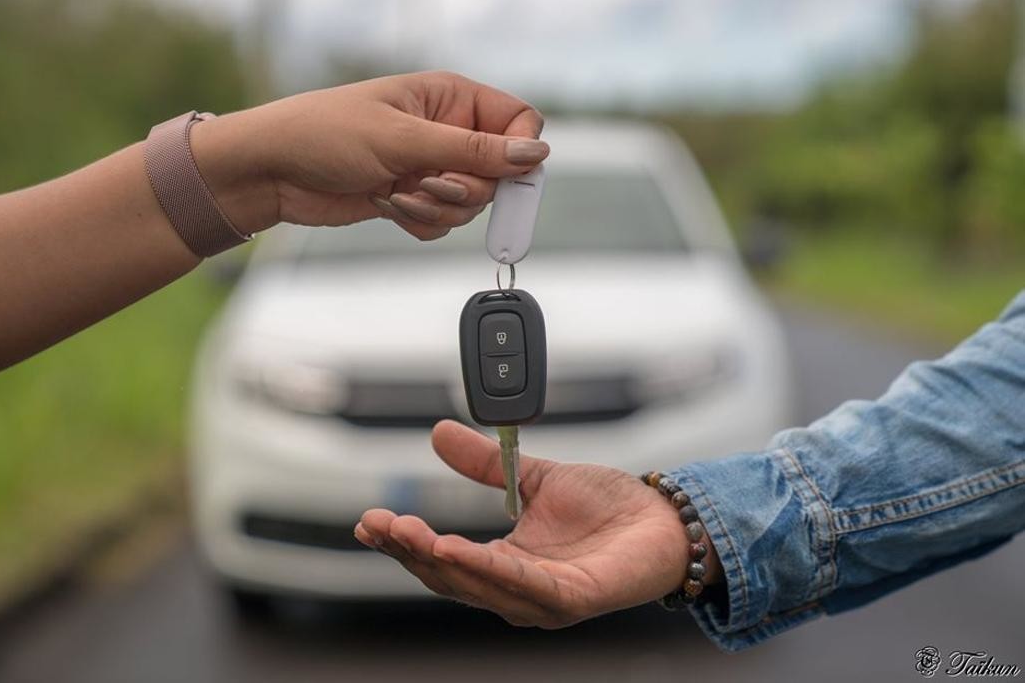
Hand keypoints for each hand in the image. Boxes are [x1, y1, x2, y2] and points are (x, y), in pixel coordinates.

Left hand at [193, 71, 547, 239]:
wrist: (273, 171)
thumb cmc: (326, 133)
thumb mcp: (404, 139)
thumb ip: (473, 151)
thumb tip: (534, 153)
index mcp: (451, 98)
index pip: (518, 122)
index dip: (518, 152)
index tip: (501, 176)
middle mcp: (446, 131)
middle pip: (498, 173)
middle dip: (465, 189)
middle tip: (429, 185)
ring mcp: (430, 166)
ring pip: (471, 204)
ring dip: (437, 209)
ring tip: (397, 193)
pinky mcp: (414, 197)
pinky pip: (443, 222)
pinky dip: (420, 222)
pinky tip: (387, 205)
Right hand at [355, 420, 718, 627]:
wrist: (664, 518)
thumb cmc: (608, 508)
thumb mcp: (533, 477)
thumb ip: (485, 464)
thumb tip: (439, 433)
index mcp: (506, 563)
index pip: (443, 559)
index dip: (404, 542)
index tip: (370, 520)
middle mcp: (518, 590)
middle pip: (449, 577)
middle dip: (410, 551)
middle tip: (379, 523)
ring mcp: (544, 600)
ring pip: (478, 586)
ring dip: (438, 560)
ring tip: (407, 534)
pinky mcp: (573, 599)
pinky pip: (525, 587)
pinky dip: (488, 569)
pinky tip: (457, 550)